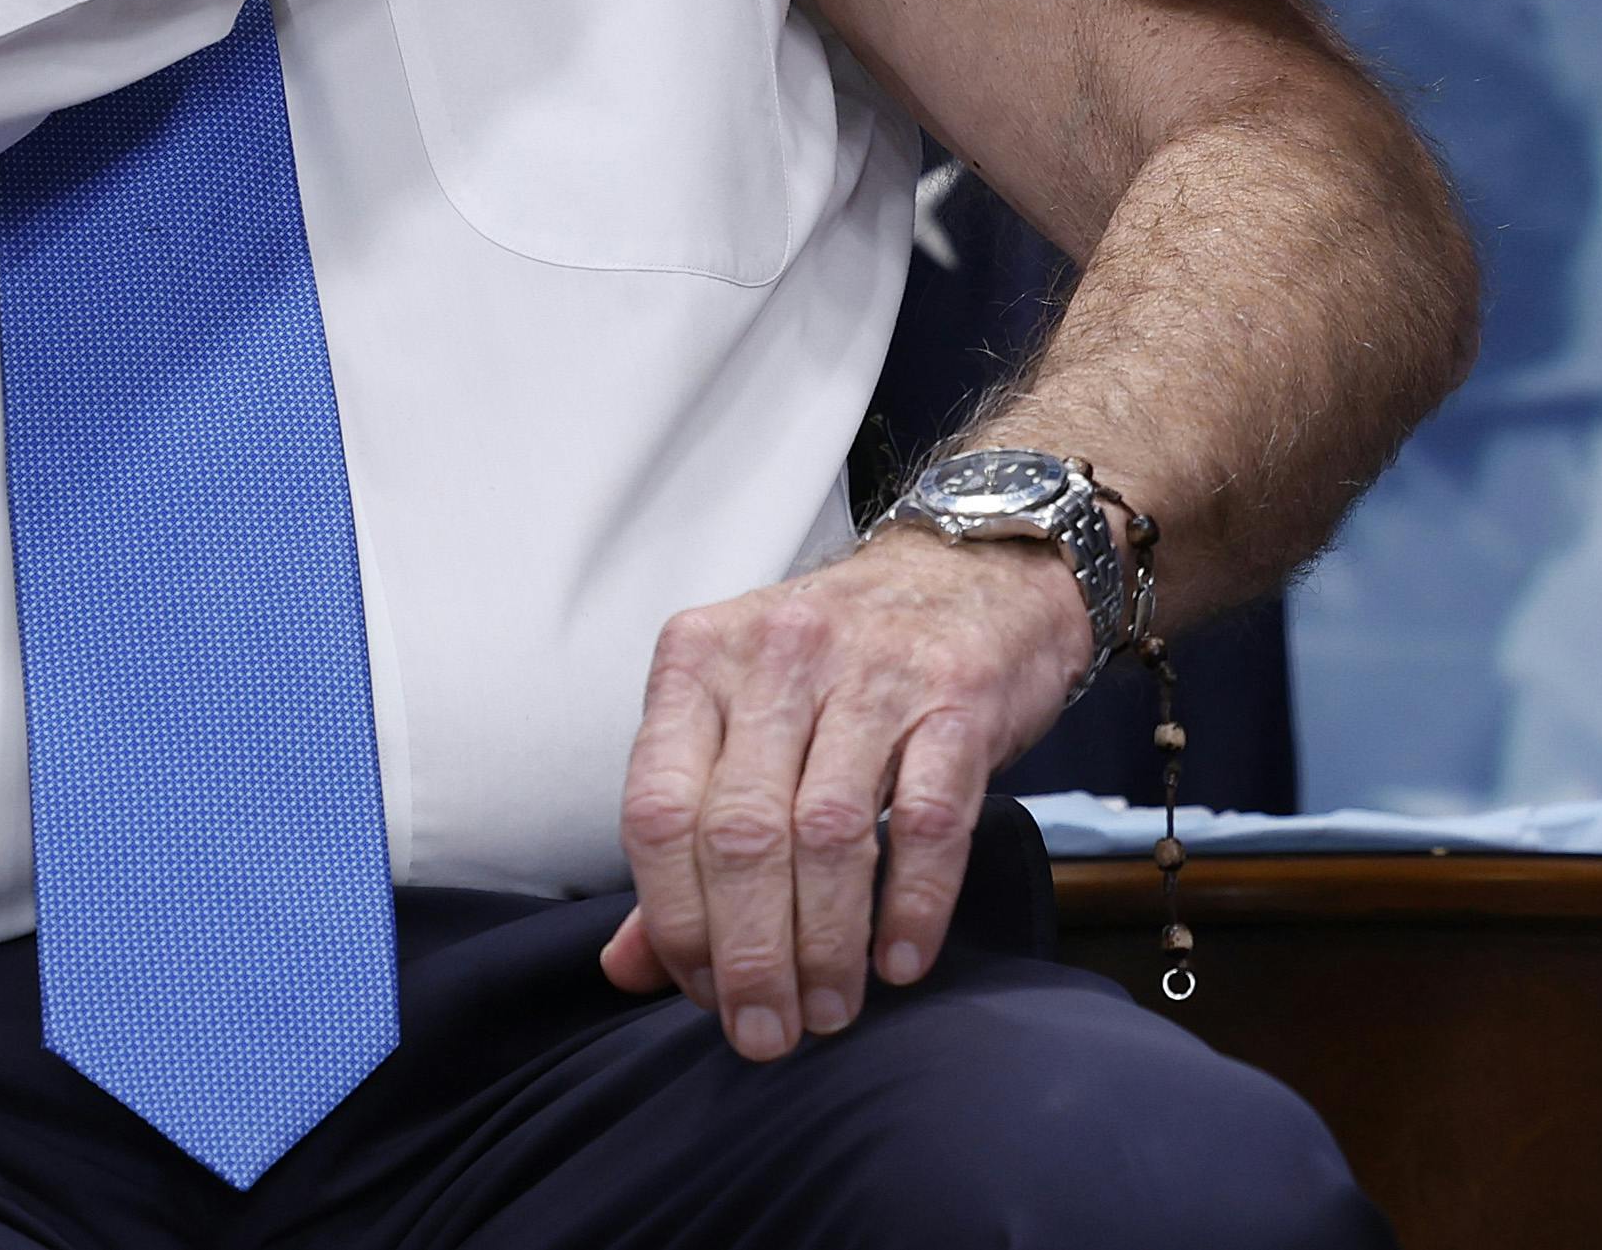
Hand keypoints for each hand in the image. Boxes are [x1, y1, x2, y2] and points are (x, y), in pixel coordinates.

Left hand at [596, 522, 1091, 1054]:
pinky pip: (928, 822)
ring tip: (830, 1011)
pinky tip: (899, 961)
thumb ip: (684, 842)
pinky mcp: (957, 695)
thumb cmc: (841, 667)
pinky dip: (912, 906)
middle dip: (749, 957)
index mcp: (699, 661)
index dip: (675, 924)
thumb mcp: (745, 722)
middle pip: (740, 836)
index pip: (657, 812)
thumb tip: (624, 967)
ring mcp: (872, 670)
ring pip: (827, 835)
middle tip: (768, 1032)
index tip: (703, 994)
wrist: (977, 569)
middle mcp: (776, 655)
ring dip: (826, 946)